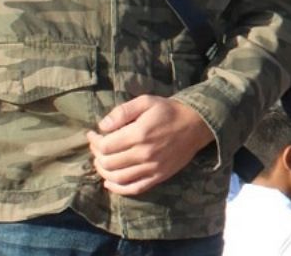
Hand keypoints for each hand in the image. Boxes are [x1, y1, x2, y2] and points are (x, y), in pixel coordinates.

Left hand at [86, 95, 213, 195]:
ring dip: (104, 171)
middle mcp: (145, 153)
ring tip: (102, 161)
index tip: (93, 135)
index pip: (105, 145)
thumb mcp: (146, 101)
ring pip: (117, 177)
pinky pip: (134, 188)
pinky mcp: (159, 176)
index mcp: (140, 134)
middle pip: (108, 163)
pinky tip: (109, 182)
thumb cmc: (169, 111)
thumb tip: (102, 126)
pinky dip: (118, 189)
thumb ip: (122, 111)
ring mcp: (152, 168)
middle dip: (97, 155)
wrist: (197, 124)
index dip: (94, 141)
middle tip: (98, 147)